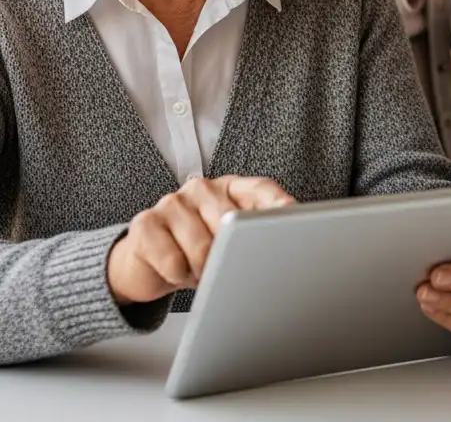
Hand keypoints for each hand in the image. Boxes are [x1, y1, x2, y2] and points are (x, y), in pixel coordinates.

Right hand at [106, 176, 293, 305]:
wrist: (145, 263)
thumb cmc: (195, 251)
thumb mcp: (228, 242)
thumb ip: (252, 236)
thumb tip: (284, 248)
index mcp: (229, 188)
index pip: (260, 189)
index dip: (277, 203)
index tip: (292, 215)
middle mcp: (201, 188)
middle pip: (230, 223)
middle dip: (230, 254)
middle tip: (224, 267)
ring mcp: (172, 202)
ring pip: (202, 248)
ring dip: (203, 271)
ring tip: (198, 270)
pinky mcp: (145, 223)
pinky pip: (174, 262)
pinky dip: (178, 276)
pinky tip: (175, 270)